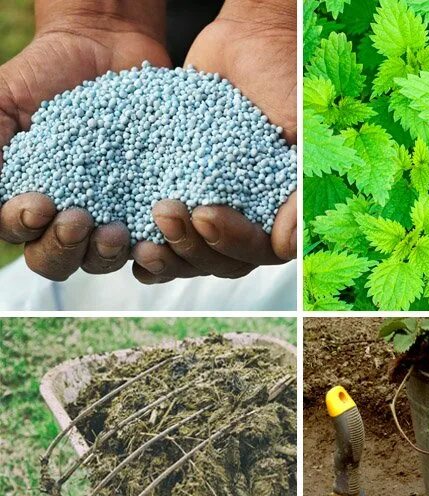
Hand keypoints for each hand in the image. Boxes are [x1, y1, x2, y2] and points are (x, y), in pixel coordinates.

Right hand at [0, 23, 169, 279]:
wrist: (104, 47)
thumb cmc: (44, 73)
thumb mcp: (1, 100)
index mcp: (22, 198)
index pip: (14, 230)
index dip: (21, 226)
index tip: (38, 205)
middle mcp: (63, 216)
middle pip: (55, 259)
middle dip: (62, 247)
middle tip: (78, 220)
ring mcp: (109, 215)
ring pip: (102, 259)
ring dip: (104, 253)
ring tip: (116, 231)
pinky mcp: (150, 207)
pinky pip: (154, 240)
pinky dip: (154, 245)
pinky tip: (157, 231)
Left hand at [132, 8, 296, 284]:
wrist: (248, 40)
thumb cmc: (285, 79)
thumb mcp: (302, 129)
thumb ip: (299, 186)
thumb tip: (287, 246)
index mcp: (286, 210)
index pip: (262, 252)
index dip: (232, 243)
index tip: (205, 213)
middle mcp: (254, 217)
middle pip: (224, 262)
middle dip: (192, 246)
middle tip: (165, 210)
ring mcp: (218, 208)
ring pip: (194, 257)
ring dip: (168, 254)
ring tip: (139, 238)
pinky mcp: (184, 193)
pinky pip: (167, 238)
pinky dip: (150, 251)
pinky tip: (130, 247)